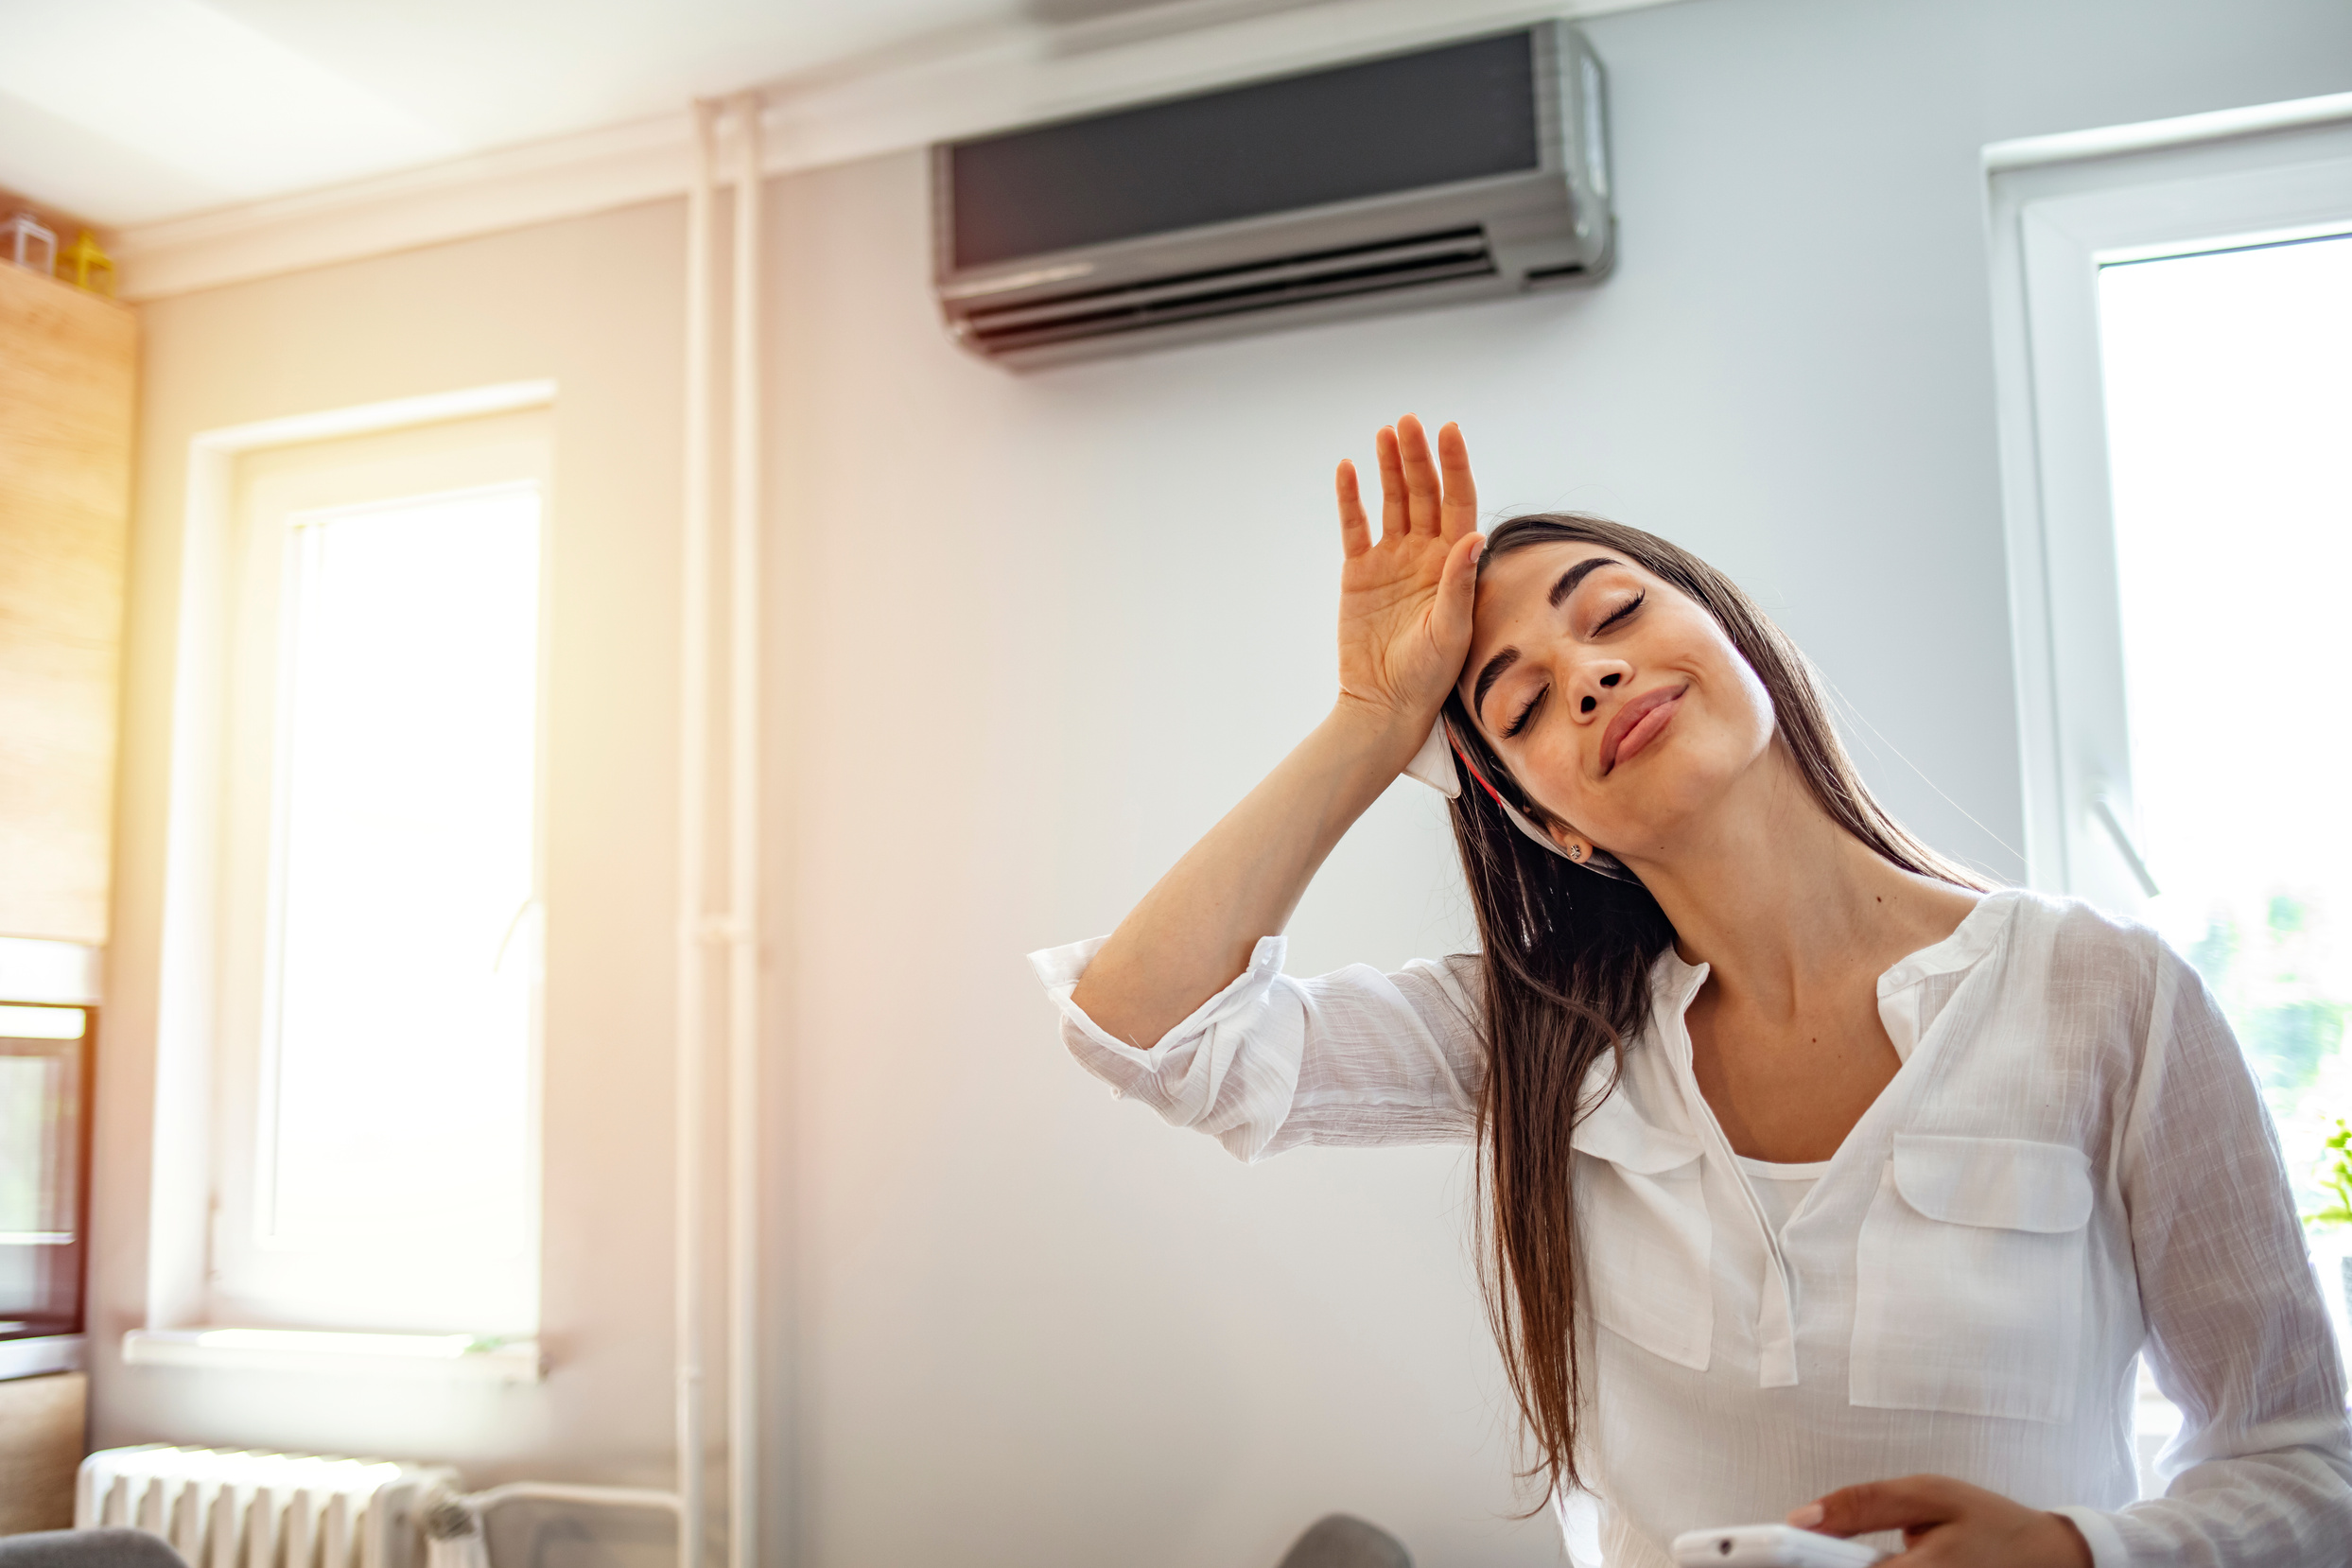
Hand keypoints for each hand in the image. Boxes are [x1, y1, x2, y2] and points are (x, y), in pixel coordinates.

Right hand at [1332, 414, 1484, 732]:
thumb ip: (1458, 583)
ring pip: (1393, 501)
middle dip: (1417, 456)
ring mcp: (1391, 560)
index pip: (1459, 502)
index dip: (1455, 465)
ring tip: (1384, 433)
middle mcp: (1425, 555)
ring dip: (1389, 467)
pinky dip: (1351, 498)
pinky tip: (1348, 469)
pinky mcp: (1359, 572)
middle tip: (1408, 423)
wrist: (1384, 703)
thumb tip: (1474, 536)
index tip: (1448, 431)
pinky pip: (1355, 526)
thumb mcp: (1451, 630)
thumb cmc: (1428, 675)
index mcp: (1454, 564)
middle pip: (1424, 493)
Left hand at [1789, 1475, 2091, 1565]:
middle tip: (1783, 1550)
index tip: (1755, 1550)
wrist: (2049, 1560)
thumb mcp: (1928, 1494)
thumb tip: (1802, 1518)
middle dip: (1809, 1567)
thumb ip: (1862, 1504)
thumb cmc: (1993, 1524)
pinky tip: (1858, 1562)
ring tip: (1823, 1554)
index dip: (1789, 1561)